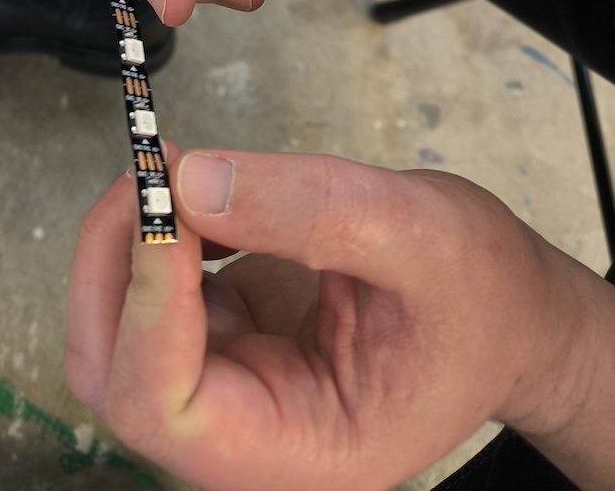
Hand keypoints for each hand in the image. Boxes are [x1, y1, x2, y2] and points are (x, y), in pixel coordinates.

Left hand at [67, 147, 607, 490]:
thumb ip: (308, 207)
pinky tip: (200, 193)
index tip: (166, 203)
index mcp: (303, 452)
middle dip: (112, 265)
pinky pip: (150, 294)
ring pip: (116, 331)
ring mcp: (230, 389)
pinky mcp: (223, 340)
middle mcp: (250, 439)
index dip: (146, 303)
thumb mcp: (418, 231)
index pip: (168, 407)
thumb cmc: (480, 296)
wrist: (508, 312)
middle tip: (152, 169)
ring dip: (124, 241)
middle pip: (114, 376)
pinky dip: (154, 233)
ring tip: (175, 168)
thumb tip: (190, 182)